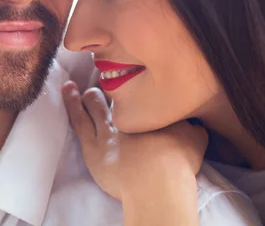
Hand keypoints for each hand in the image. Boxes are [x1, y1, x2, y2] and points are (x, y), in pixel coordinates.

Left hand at [61, 81, 207, 200]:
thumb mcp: (196, 140)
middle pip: (117, 96)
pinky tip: (68, 89)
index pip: (143, 95)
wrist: (157, 181)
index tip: (135, 87)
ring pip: (95, 104)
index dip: (138, 91)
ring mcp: (109, 128)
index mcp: (154, 111)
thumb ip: (194, 129)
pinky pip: (78, 119)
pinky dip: (72, 102)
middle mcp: (129, 114)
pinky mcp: (92, 144)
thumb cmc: (178, 164)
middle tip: (110, 84)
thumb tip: (195, 125)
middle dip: (113, 90)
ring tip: (83, 88)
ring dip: (90, 95)